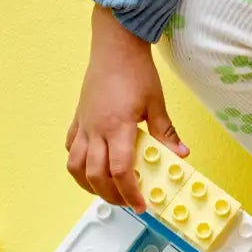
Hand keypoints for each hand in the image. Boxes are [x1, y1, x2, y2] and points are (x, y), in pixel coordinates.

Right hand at [67, 7, 184, 208]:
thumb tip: (181, 155)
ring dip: (88, 184)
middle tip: (127, 203)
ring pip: (76, 166)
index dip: (130, 193)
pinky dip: (78, 163)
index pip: (120, 171)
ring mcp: (84, 124)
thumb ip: (166, 133)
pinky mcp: (78, 118)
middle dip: (111, 196)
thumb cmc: (136, 71)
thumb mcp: (156, 103)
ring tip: (104, 192)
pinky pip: (71, 147)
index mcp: (118, 127)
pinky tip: (89, 167)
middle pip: (96, 175)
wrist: (115, 45)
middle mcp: (96, 129)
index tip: (140, 205)